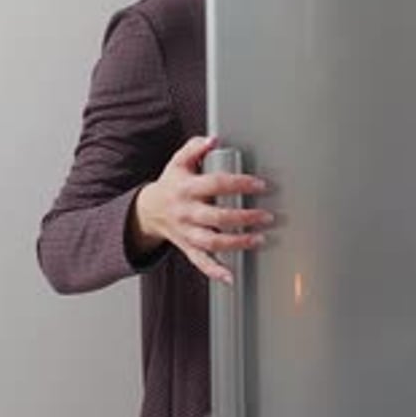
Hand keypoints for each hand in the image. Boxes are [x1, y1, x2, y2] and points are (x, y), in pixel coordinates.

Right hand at [131, 135, 272, 284]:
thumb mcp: (179, 161)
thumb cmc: (171, 183)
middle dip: (245, 217)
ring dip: (237, 242)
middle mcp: (186, 211)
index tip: (260, 185)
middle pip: (217, 216)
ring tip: (259, 239)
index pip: (216, 184)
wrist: (149, 210)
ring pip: (212, 241)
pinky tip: (231, 277)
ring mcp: (186, 232)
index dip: (239, 184)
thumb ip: (195, 147)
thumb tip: (213, 139)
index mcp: (186, 188)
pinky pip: (200, 262)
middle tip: (267, 216)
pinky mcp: (187, 248)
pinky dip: (215, 271)